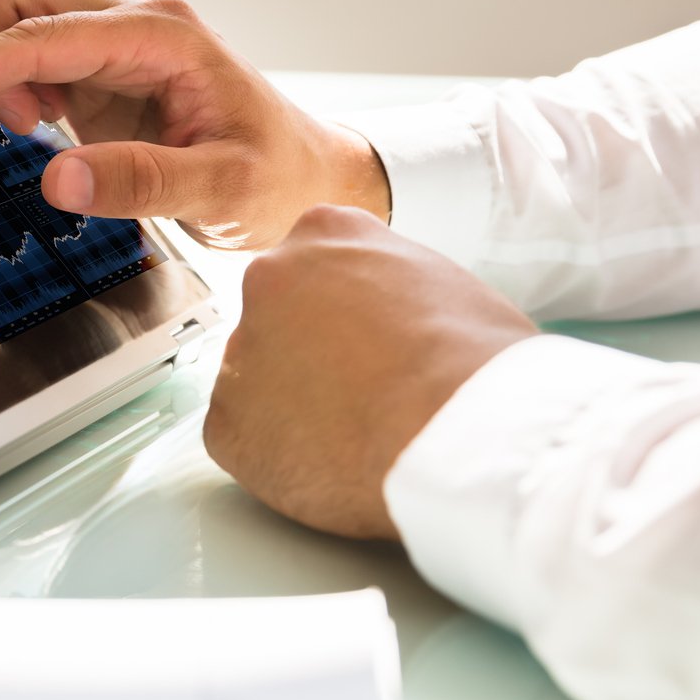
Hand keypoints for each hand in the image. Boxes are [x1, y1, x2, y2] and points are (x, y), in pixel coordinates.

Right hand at [0, 0, 389, 248]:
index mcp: (162, 36)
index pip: (40, 36)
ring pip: (15, 23)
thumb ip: (142, 183)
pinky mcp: (102, 73)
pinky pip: (29, 59)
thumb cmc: (279, 177)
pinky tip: (46, 136)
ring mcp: (115, 45)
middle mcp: (133, 25)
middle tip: (21, 133)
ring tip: (38, 138)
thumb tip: (56, 178)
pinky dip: (12, 94)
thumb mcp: (224, 191)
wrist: (310, 178)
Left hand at [204, 206, 538, 539]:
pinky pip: (246, 442)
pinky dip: (279, 459)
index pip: (315, 269)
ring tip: (358, 435)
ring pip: (257, 384)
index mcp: (325, 234)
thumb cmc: (474, 365)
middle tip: (364, 396)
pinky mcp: (225, 424)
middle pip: (278, 323)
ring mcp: (239, 351)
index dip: (345, 317)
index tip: (370, 346)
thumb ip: (389, 286)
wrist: (458, 435)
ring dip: (294, 409)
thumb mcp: (443, 285)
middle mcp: (267, 279)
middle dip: (311, 359)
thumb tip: (386, 318)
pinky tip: (331, 465)